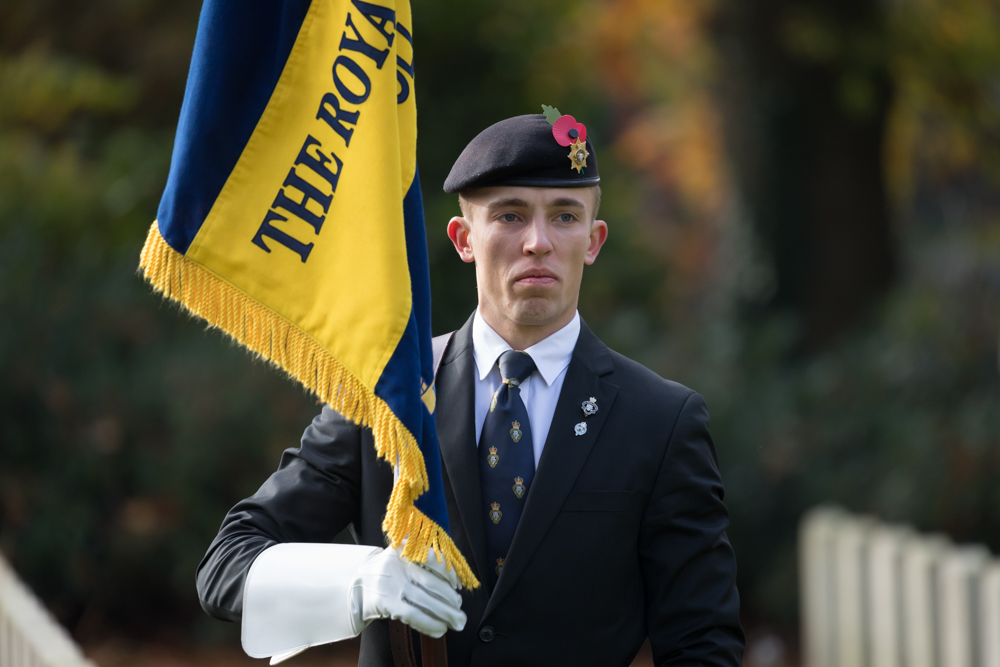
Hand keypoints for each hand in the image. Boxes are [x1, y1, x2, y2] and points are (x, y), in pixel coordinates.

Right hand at [349, 547, 466, 637]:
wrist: (356, 583)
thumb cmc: (387, 572)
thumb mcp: (401, 557)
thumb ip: (423, 563)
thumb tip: (453, 584)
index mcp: (406, 550)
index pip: (434, 558)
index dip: (450, 573)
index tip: (457, 586)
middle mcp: (400, 565)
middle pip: (432, 583)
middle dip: (451, 600)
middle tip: (461, 611)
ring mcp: (393, 584)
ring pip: (426, 600)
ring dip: (445, 614)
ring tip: (456, 621)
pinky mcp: (387, 603)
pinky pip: (414, 615)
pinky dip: (430, 624)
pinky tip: (440, 629)